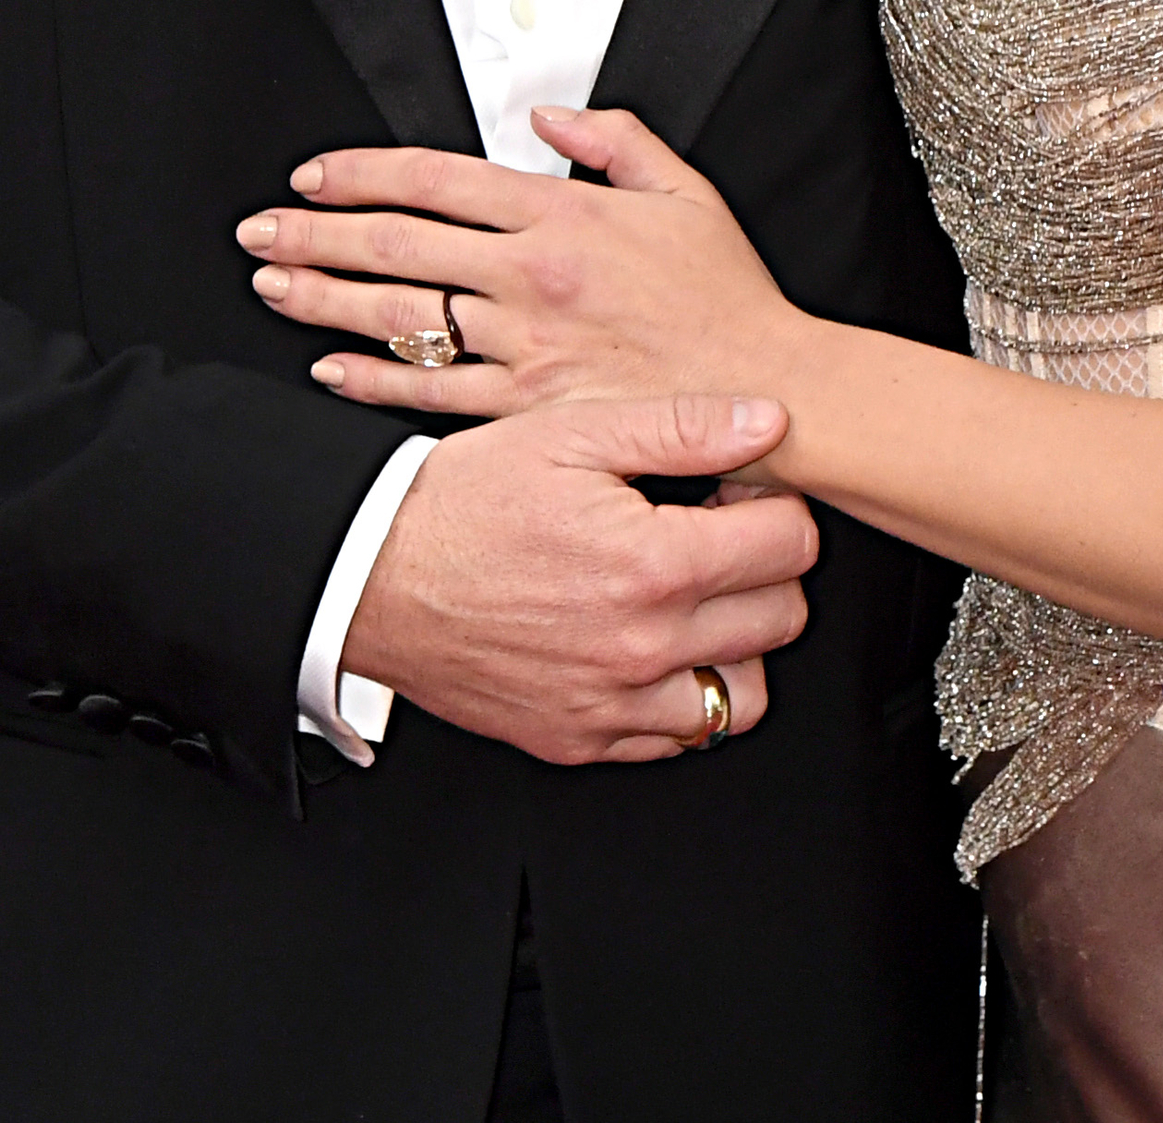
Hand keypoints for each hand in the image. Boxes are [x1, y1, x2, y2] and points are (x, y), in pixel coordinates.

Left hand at [239, 106, 802, 421]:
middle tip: (261, 229)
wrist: (771, 396)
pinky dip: (374, 378)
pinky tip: (331, 368)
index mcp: (565, 217)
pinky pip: (434, 391)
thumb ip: (613, 139)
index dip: (363, 173)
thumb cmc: (729, 301)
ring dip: (325, 298)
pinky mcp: (529, 410)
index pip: (437, 179)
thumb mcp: (685, 191)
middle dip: (316, 233)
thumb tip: (548, 114)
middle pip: (397, 244)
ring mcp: (526, 348)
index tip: (316, 174)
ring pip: (402, 315)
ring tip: (273, 285)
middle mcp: (533, 280)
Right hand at [338, 394, 816, 764]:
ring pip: (743, 694)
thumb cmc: (463, 500)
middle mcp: (640, 649)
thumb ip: (682, 428)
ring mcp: (611, 706)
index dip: (774, 504)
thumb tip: (771, 423)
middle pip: (782, 617)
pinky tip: (648, 643)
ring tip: (692, 597)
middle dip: (766, 567)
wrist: (371, 576)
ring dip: (735, 643)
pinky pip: (676, 736)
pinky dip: (681, 693)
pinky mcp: (579, 740)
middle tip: (715, 536)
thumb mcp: (570, 434)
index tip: (738, 493)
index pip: (791, 544)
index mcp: (650, 566)